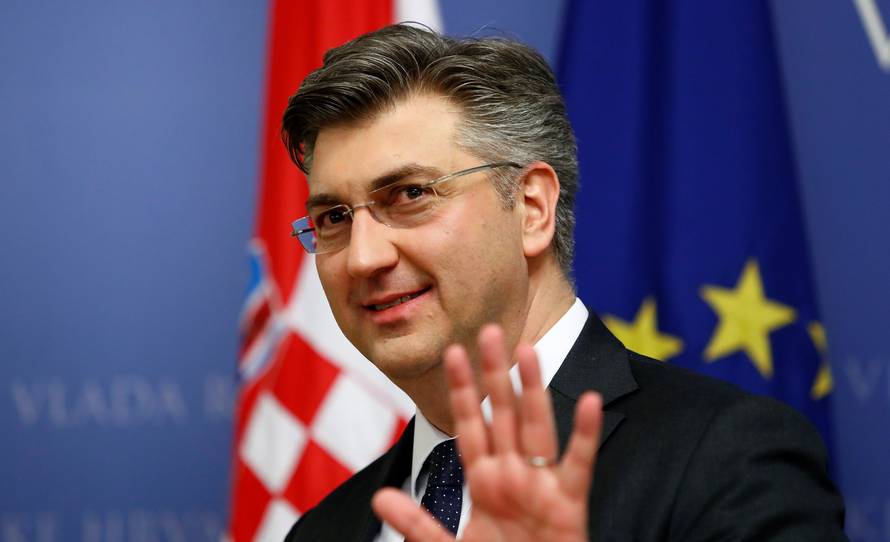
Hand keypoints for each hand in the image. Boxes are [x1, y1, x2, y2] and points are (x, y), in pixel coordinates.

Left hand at [372, 324, 602, 540]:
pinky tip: (589, 401)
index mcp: (484, 481)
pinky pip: (579, 464)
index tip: (452, 352)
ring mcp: (541, 486)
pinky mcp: (569, 505)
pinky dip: (586, 433)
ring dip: (533, 389)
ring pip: (538, 427)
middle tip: (489, 330)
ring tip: (528, 350)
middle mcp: (513, 475)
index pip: (469, 424)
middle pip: (502, 414)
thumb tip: (380, 499)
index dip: (460, 389)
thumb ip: (417, 524)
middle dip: (494, 374)